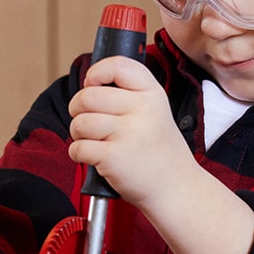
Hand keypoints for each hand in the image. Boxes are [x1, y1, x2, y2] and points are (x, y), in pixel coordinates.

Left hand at [67, 56, 194, 207]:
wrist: (175, 188)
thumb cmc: (158, 151)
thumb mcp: (155, 112)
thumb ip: (129, 95)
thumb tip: (88, 85)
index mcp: (152, 94)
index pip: (117, 65)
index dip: (96, 73)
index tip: (92, 85)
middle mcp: (142, 110)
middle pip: (87, 96)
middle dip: (78, 108)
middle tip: (87, 121)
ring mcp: (128, 133)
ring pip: (79, 122)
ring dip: (77, 133)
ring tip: (92, 141)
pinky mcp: (113, 157)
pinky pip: (78, 147)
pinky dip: (78, 154)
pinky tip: (93, 158)